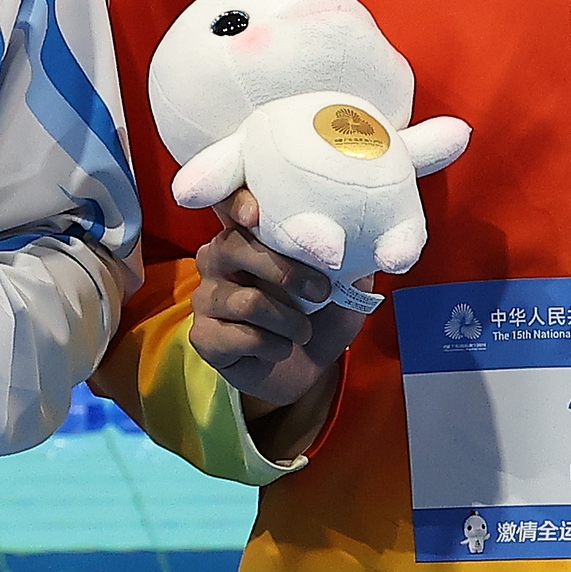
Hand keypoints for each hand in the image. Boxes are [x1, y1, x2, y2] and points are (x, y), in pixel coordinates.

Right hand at [190, 190, 362, 459]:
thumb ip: (349, 262)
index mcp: (247, 235)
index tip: (254, 212)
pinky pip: (242, 337)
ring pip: (247, 301)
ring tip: (303, 331)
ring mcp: (206, 298)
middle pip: (236, 247)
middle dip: (287, 272)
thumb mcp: (345, 287)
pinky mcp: (203, 336)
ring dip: (289, 321)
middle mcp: (216, 258)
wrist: (304, 371)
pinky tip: (281, 349)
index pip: (230, 204)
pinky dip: (274, 346)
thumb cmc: (318, 317)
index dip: (237, 200)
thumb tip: (367, 242)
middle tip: (321, 293)